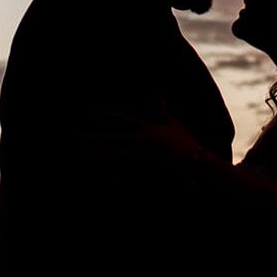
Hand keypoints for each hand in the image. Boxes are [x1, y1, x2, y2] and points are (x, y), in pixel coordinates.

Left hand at [79, 108, 206, 170]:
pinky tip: (99, 177)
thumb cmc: (187, 144)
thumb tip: (160, 99)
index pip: (123, 119)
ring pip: (115, 156)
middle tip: (79, 135)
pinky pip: (125, 174)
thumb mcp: (176, 126)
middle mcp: (143, 142)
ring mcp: (143, 158)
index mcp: (148, 129)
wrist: (198, 165)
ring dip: (98, 155)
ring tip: (83, 155)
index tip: (93, 113)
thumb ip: (164, 114)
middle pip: (114, 138)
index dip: (107, 116)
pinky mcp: (146, 173)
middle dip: (95, 136)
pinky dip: (112, 175)